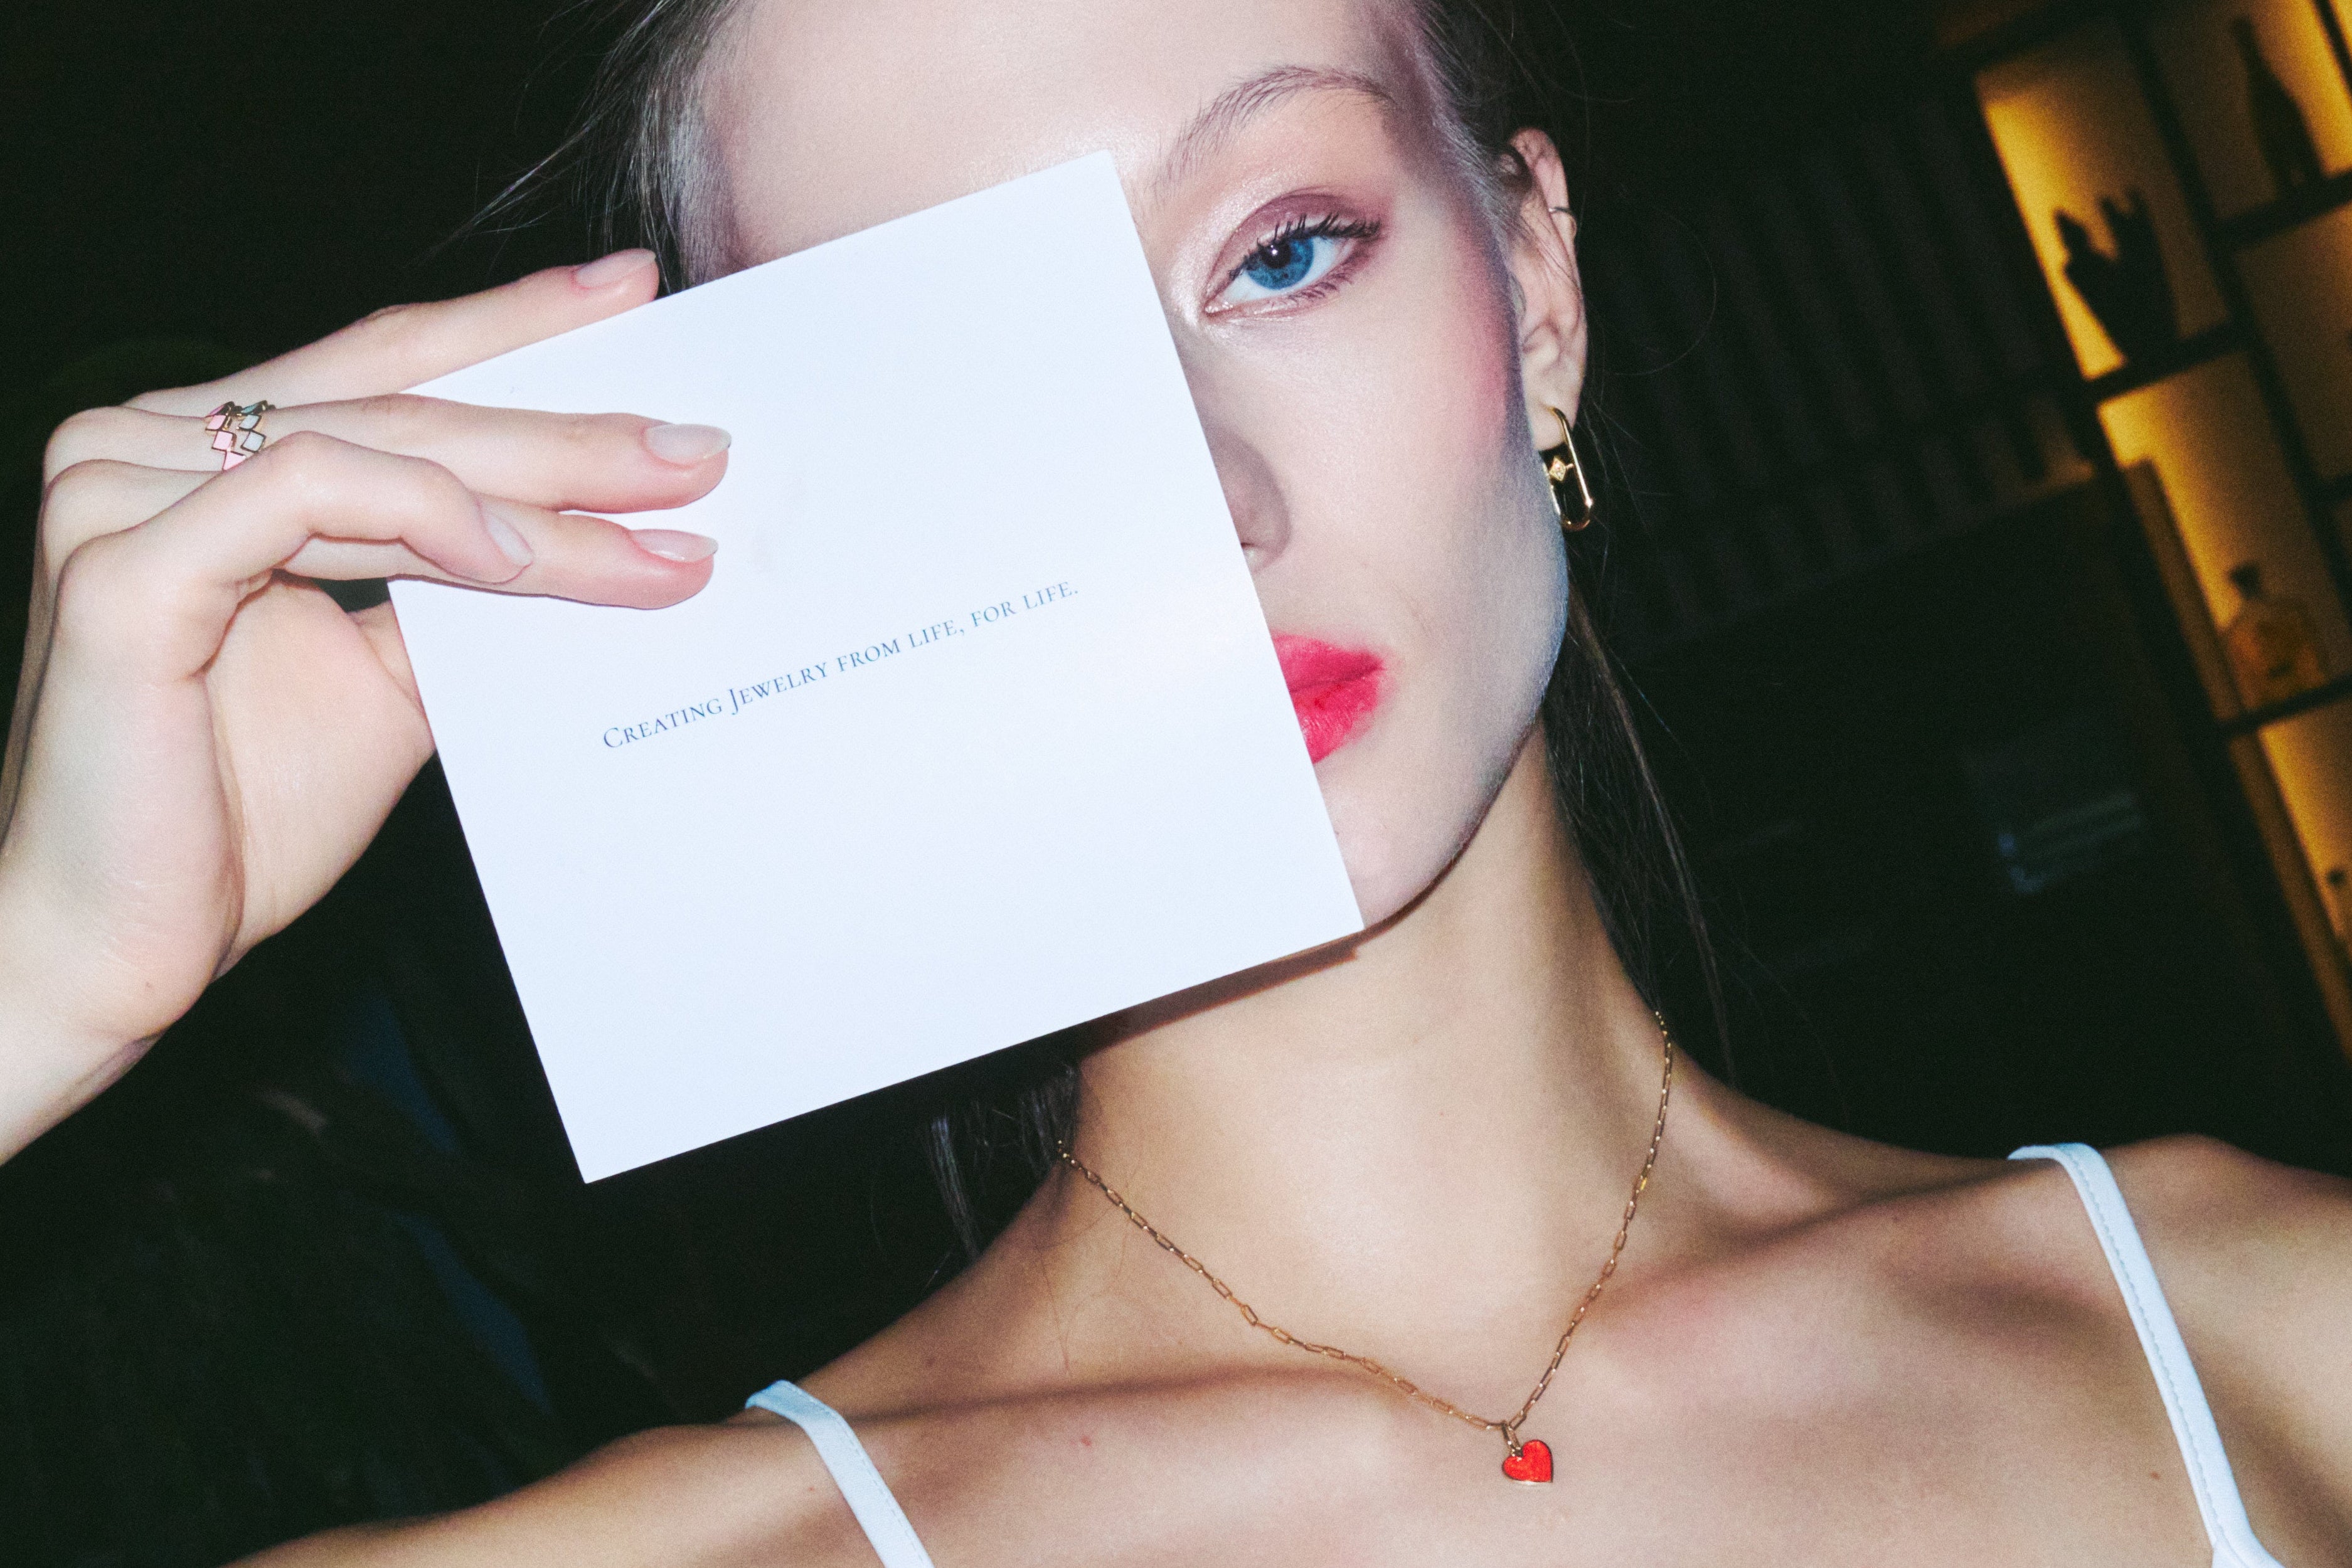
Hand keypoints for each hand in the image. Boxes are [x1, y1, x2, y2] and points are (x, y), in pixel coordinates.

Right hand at [0, 250, 723, 1160]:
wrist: (121, 949)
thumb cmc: (239, 813)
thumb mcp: (390, 677)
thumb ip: (469, 589)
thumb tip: (622, 536)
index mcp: (204, 454)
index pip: (387, 365)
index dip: (515, 329)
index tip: (636, 299)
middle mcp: (147, 442)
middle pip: (403, 401)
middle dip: (570, 424)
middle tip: (701, 445)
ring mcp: (120, 490)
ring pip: (380, 446)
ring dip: (541, 489)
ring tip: (665, 519)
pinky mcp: (122, 564)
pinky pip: (310, 494)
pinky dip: (429, 515)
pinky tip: (521, 556)